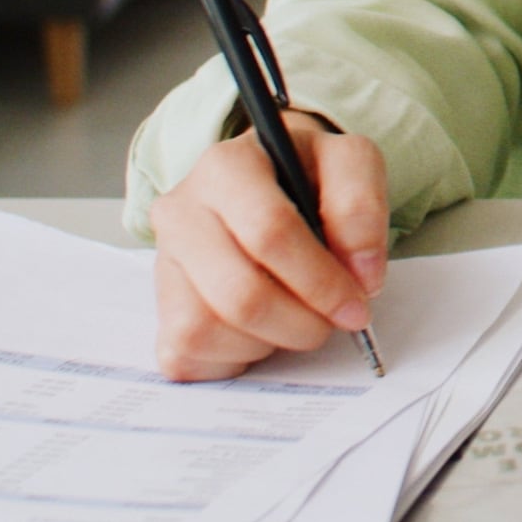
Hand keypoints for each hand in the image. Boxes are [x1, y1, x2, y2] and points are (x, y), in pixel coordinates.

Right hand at [150, 117, 387, 381]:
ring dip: (269, 340)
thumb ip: (361, 207)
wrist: (268, 184)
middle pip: (239, 294)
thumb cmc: (307, 178)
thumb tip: (361, 274)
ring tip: (294, 316)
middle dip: (300, 323)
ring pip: (208, 331)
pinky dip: (236, 356)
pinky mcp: (160, 308)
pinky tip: (261, 329)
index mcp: (226, 167)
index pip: (270, 232)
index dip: (321, 280)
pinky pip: (188, 354)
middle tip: (332, 321)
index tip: (356, 305)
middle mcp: (181, 212)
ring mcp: (164, 262)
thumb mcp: (349, 164)